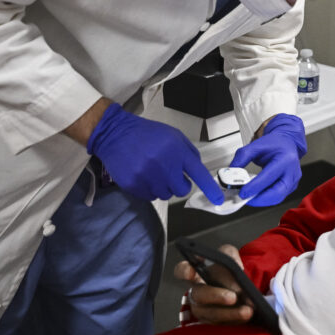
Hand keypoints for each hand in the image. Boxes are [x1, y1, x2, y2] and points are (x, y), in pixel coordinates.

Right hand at [87, 103, 224, 203]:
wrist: (116, 134)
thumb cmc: (148, 134)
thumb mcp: (173, 135)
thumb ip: (188, 153)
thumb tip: (197, 171)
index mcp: (177, 151)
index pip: (198, 173)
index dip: (209, 188)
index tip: (218, 200)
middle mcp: (164, 166)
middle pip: (182, 190)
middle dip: (179, 184)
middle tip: (170, 174)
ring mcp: (148, 177)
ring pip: (166, 195)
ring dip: (163, 187)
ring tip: (153, 171)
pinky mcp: (134, 185)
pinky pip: (150, 197)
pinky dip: (149, 189)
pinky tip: (143, 175)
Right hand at [175, 244, 254, 324]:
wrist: (239, 288)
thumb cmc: (227, 271)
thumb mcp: (229, 256)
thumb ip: (230, 255)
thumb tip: (236, 265)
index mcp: (196, 273)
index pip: (182, 270)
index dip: (183, 271)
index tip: (190, 272)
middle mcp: (196, 292)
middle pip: (199, 295)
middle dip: (216, 296)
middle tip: (233, 297)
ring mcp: (203, 309)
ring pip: (211, 314)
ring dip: (230, 313)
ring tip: (247, 310)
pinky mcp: (213, 322)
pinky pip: (222, 323)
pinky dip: (236, 319)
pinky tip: (247, 315)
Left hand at [229, 113, 306, 206]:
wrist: (287, 143)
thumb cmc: (274, 144)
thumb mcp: (256, 145)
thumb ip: (242, 158)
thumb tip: (231, 172)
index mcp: (286, 159)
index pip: (268, 177)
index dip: (254, 187)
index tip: (242, 193)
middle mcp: (292, 171)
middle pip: (277, 193)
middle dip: (259, 199)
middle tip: (244, 199)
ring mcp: (293, 180)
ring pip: (278, 198)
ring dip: (261, 200)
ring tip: (248, 197)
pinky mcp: (291, 187)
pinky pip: (278, 196)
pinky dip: (266, 198)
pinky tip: (257, 194)